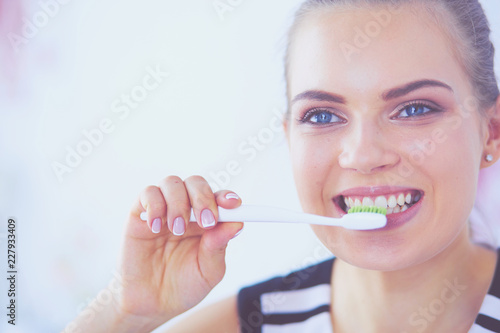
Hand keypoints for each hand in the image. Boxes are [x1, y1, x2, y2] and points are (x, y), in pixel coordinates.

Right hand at [117, 175, 242, 329]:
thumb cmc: (184, 286)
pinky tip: (156, 228)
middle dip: (203, 197)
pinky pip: (147, 193)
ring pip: (172, 182)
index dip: (227, 196)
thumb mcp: (208, 271)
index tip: (233, 204)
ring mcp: (164, 210)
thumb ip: (219, 246)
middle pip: (196, 183)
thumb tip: (237, 223)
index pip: (219, 198)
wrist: (151, 305)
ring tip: (176, 229)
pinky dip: (154, 205)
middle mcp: (187, 210)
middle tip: (206, 221)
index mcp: (208, 221)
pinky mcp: (140, 214)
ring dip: (178, 203)